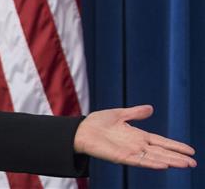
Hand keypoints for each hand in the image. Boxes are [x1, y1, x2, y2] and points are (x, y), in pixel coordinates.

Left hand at [74, 105, 195, 168]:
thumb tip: (151, 108)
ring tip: (185, 165)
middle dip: (177, 157)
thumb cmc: (97, 122)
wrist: (80, 129)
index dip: (175, 146)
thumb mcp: (119, 114)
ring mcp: (130, 152)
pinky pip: (139, 161)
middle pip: (161, 152)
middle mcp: (136, 145)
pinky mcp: (121, 157)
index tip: (191, 151)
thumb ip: (135, 113)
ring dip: (169, 161)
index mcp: (137, 135)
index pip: (161, 141)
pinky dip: (151, 163)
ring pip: (154, 158)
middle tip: (194, 163)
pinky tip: (163, 165)